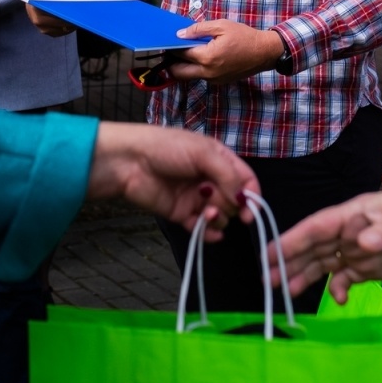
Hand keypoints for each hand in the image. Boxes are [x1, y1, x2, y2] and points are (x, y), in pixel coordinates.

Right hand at [25, 0, 81, 35]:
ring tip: (85, 17)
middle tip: (82, 15)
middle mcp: (36, 19)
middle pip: (53, 23)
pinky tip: (83, 19)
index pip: (42, 12)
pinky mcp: (53, 31)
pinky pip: (65, 31)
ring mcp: (44, 27)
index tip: (68, 11)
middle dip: (67, 19)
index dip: (55, 12)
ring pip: (61, 28)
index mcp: (32, 5)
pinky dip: (74, 25)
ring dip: (73, 23)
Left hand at [87, 122, 258, 237]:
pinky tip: (211, 234)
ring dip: (218, 217)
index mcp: (219, 159)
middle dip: (230, 204)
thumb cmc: (166, 148)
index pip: (246, 179)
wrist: (130, 162)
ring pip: (220, 215)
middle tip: (214, 199)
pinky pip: (201, 228)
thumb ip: (228, 175)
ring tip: (207, 211)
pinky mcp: (181, 213)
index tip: (250, 211)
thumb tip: (244, 200)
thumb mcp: (203, 153)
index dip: (252, 195)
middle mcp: (210, 179)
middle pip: (234, 200)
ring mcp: (196, 197)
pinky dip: (208, 233)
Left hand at [172, 21, 284, 85]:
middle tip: (171, 51)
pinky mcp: (219, 82)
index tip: (167, 42)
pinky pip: (201, 77)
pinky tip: (201, 56)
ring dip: (183, 67)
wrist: (264, 52)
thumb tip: (179, 35)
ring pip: (189, 76)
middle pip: (179, 73)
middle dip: (171, 62)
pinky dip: (196, 68)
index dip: (172, 47)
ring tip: (186, 52)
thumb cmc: (244, 36)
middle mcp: (208, 72)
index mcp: (207, 57)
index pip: (181, 54)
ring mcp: (213, 80)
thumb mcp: (221, 26)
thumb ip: (198, 29)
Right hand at [273, 186, 381, 303]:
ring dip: (305, 275)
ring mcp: (363, 249)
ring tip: (284, 291)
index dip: (293, 239)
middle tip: (267, 278)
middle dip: (290, 260)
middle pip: (315, 246)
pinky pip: (347, 278)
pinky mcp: (375, 267)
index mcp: (358, 212)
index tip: (270, 253)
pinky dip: (337, 288)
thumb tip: (360, 243)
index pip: (319, 226)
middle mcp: (355, 230)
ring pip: (326, 263)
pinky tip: (335, 300)